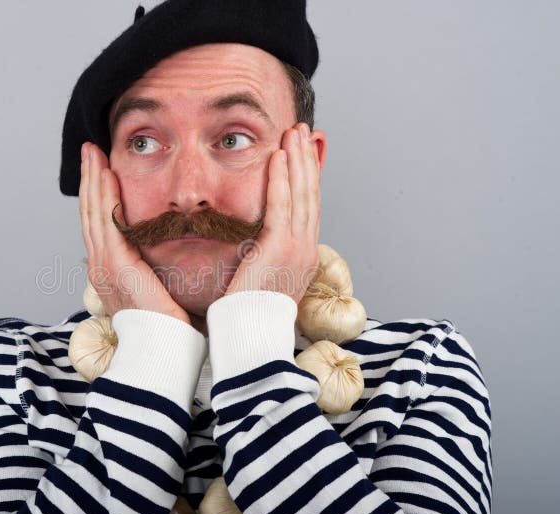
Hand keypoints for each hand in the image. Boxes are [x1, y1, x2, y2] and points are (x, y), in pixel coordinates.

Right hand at [79, 142, 190, 323]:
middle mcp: (100, 265)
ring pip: (92, 211)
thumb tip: (172, 251)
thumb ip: (158, 267)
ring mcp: (103, 264)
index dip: (97, 194)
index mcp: (109, 270)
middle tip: (90, 150)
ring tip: (93, 153)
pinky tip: (106, 174)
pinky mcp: (114, 263)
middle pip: (89, 212)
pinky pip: (105, 221)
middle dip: (89, 179)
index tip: (101, 169)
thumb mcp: (159, 288)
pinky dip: (103, 195)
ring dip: (92, 179)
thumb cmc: (168, 325)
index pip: (99, 223)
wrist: (163, 348)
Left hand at [224, 123, 322, 304]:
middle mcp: (306, 249)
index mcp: (303, 257)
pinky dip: (282, 180)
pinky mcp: (279, 249)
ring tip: (293, 133)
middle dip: (307, 160)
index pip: (309, 208)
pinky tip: (278, 157)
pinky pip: (282, 207)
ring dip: (297, 160)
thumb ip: (263, 258)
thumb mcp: (262, 281)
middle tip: (302, 131)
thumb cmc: (248, 314)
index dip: (307, 178)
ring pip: (301, 195)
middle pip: (311, 195)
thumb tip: (254, 244)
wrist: (249, 336)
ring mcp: (297, 249)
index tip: (303, 154)